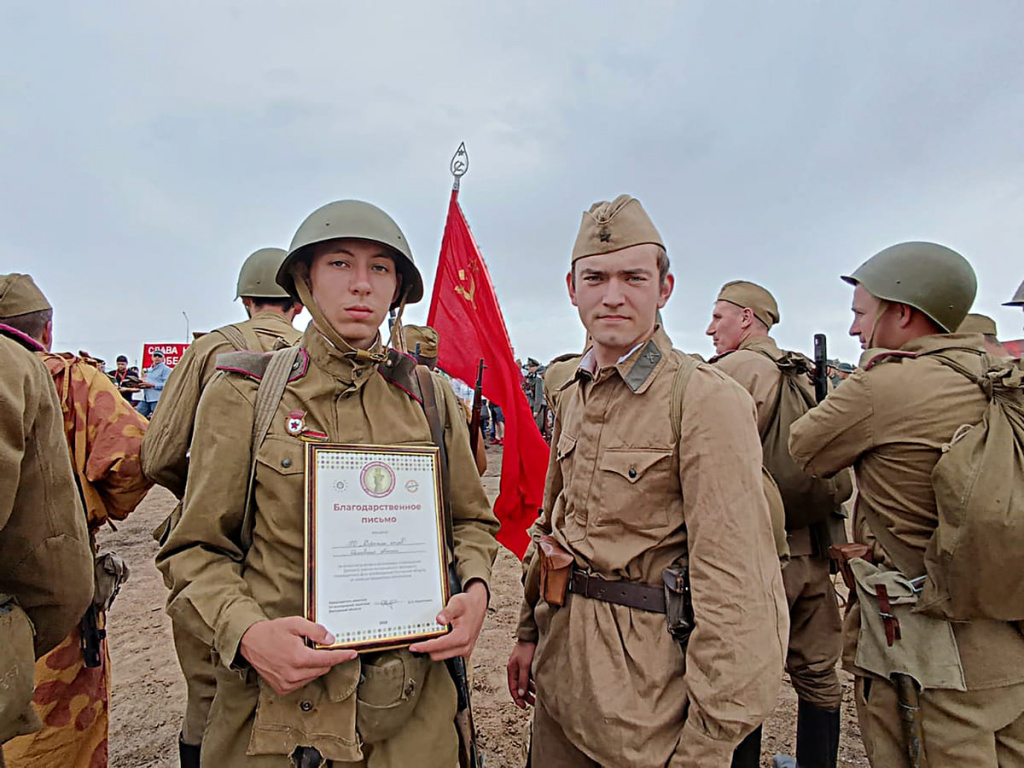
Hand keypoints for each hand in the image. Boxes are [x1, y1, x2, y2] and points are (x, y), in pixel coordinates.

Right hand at [239, 617, 356, 695]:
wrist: (250, 643)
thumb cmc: (272, 632)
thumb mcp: (295, 623)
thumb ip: (315, 631)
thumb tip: (331, 640)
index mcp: (298, 658)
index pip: (328, 660)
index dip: (342, 656)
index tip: (352, 653)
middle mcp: (293, 674)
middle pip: (323, 668)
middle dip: (325, 657)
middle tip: (315, 645)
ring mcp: (287, 684)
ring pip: (314, 675)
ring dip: (314, 665)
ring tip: (301, 652)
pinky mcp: (283, 689)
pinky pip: (303, 682)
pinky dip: (305, 672)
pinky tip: (296, 662)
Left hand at [408, 580, 488, 660]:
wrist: (478, 605)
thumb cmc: (468, 604)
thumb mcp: (457, 603)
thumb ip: (447, 612)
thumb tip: (439, 620)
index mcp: (462, 637)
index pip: (438, 646)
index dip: (424, 647)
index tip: (413, 647)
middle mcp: (464, 647)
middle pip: (437, 655)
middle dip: (427, 648)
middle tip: (417, 640)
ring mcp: (465, 650)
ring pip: (441, 656)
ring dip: (433, 648)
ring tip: (428, 637)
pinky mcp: (464, 650)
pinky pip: (447, 654)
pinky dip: (440, 648)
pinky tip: (438, 638)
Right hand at [506, 641, 536, 708]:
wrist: (531, 635)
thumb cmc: (526, 649)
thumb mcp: (525, 666)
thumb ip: (523, 680)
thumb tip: (520, 694)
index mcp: (512, 670)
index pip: (513, 689)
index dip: (517, 699)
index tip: (523, 707)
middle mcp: (515, 670)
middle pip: (519, 687)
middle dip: (526, 696)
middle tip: (534, 704)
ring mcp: (521, 667)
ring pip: (525, 683)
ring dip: (530, 690)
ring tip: (538, 697)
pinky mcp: (527, 664)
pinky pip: (529, 677)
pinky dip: (533, 683)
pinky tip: (540, 686)